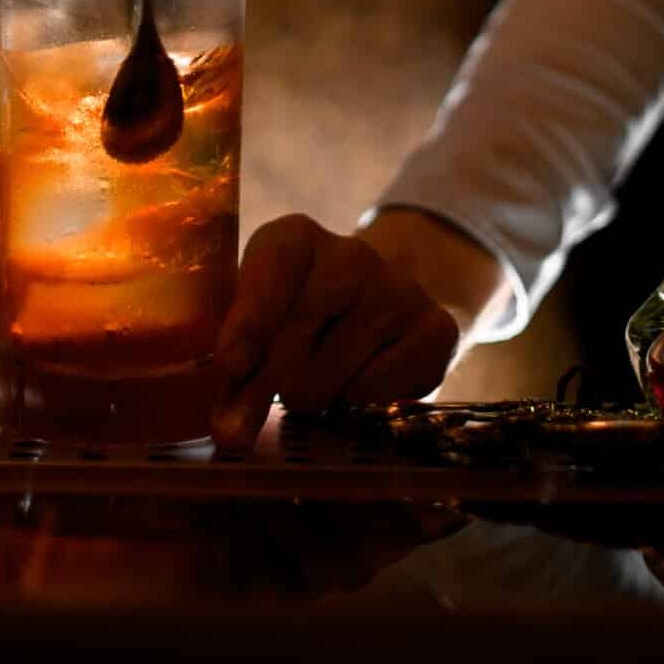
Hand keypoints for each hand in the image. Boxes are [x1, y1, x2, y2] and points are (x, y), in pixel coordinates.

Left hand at [209, 215, 462, 451]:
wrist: (382, 306)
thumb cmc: (297, 314)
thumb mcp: (258, 316)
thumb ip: (237, 362)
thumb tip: (228, 427)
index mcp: (295, 237)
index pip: (273, 270)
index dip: (250, 319)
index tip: (231, 364)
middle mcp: (351, 253)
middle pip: (299, 327)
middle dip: (265, 382)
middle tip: (239, 421)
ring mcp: (399, 289)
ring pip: (333, 369)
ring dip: (309, 394)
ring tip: (308, 384)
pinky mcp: (435, 329)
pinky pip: (375, 390)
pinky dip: (353, 401)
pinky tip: (352, 380)